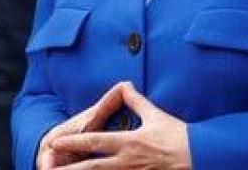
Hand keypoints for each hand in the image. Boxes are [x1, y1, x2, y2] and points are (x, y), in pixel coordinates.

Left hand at [48, 81, 191, 168]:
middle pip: (91, 167)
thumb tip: (126, 86)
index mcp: (128, 142)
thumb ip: (136, 102)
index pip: (95, 141)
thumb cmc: (177, 135)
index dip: (74, 142)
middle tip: (48, 169)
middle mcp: (127, 161)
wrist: (198, 155)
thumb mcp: (155, 114)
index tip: (55, 141)